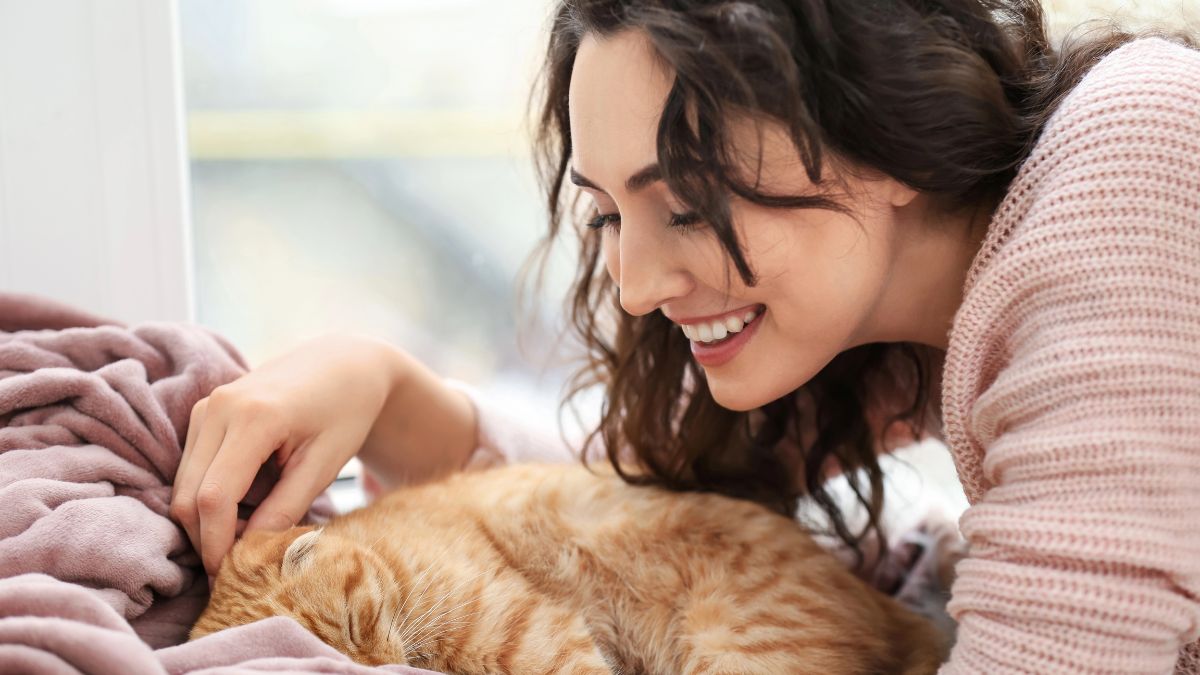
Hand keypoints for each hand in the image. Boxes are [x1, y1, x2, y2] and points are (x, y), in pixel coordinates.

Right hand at [168, 334, 396, 576]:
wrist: (343, 363)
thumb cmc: (345, 412)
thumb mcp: (325, 464)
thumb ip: (286, 507)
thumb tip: (249, 550)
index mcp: (254, 418)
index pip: (214, 498)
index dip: (216, 544)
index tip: (232, 574)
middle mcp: (219, 407)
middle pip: (188, 495)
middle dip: (208, 536)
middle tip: (243, 559)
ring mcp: (206, 406)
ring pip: (184, 484)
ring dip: (210, 515)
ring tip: (258, 519)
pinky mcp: (204, 411)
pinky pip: (192, 467)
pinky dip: (212, 492)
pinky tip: (252, 495)